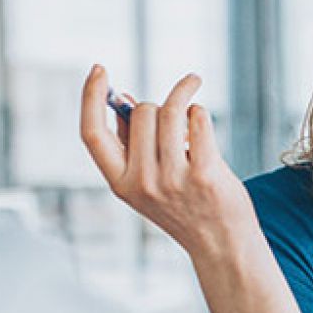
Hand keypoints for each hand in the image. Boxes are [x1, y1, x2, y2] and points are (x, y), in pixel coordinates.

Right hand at [80, 64, 256, 256]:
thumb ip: (135, 144)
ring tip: (192, 99)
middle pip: (142, 114)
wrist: (221, 243)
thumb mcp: (149, 181)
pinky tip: (201, 120)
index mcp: (121, 183)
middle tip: (175, 113)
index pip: (92, 135)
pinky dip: (199, 111)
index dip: (91, 98)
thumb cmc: (187, 205)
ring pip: (170, 112)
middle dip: (159, 104)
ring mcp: (173, 180)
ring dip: (183, 95)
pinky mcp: (204, 174)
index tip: (99, 70)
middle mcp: (142, 182)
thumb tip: (125, 99)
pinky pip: (198, 119)